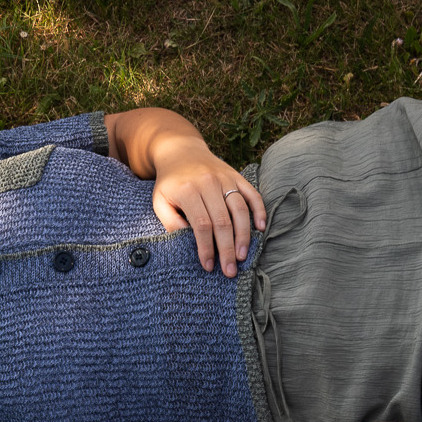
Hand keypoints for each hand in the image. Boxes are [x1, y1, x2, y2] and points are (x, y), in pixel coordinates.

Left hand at [149, 133, 267, 276]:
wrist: (180, 151)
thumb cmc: (170, 183)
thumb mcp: (160, 201)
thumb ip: (170, 222)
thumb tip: (186, 242)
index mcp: (188, 190)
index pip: (201, 224)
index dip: (206, 247)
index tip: (208, 266)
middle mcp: (209, 183)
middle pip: (223, 221)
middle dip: (227, 249)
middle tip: (230, 271)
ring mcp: (225, 178)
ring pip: (240, 209)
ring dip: (243, 235)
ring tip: (243, 256)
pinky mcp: (237, 176)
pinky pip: (252, 194)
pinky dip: (259, 210)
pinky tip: (261, 228)